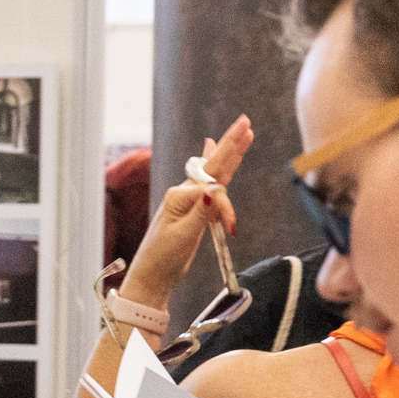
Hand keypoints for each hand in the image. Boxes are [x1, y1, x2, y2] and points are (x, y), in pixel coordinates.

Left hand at [118, 114, 250, 308]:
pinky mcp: (195, 210)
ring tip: (242, 132)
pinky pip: (212, 184)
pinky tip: (211, 148)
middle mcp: (184, 194)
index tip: (231, 227)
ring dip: (230, 153)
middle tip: (245, 121)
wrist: (153, 276)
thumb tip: (214, 190)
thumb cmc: (163, 258)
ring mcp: (190, 200)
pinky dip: (219, 168)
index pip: (214, 192)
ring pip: (216, 173)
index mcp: (179, 197)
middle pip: (214, 166)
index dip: (226, 207)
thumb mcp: (183, 236)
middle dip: (231, 145)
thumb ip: (200, 213)